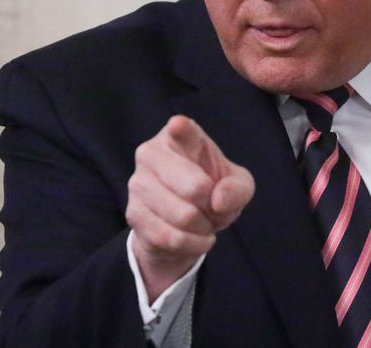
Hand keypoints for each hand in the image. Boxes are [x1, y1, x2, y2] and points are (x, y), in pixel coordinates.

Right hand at [125, 115, 254, 301]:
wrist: (186, 224)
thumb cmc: (212, 190)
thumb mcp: (237, 185)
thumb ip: (237, 188)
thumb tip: (217, 201)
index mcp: (180, 137)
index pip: (181, 129)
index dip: (180, 128)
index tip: (178, 126)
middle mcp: (151, 153)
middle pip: (195, 188)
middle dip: (214, 207)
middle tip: (214, 208)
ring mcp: (137, 183)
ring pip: (183, 216)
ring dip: (204, 228)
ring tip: (205, 223)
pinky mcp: (133, 213)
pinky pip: (171, 238)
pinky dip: (193, 244)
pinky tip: (197, 238)